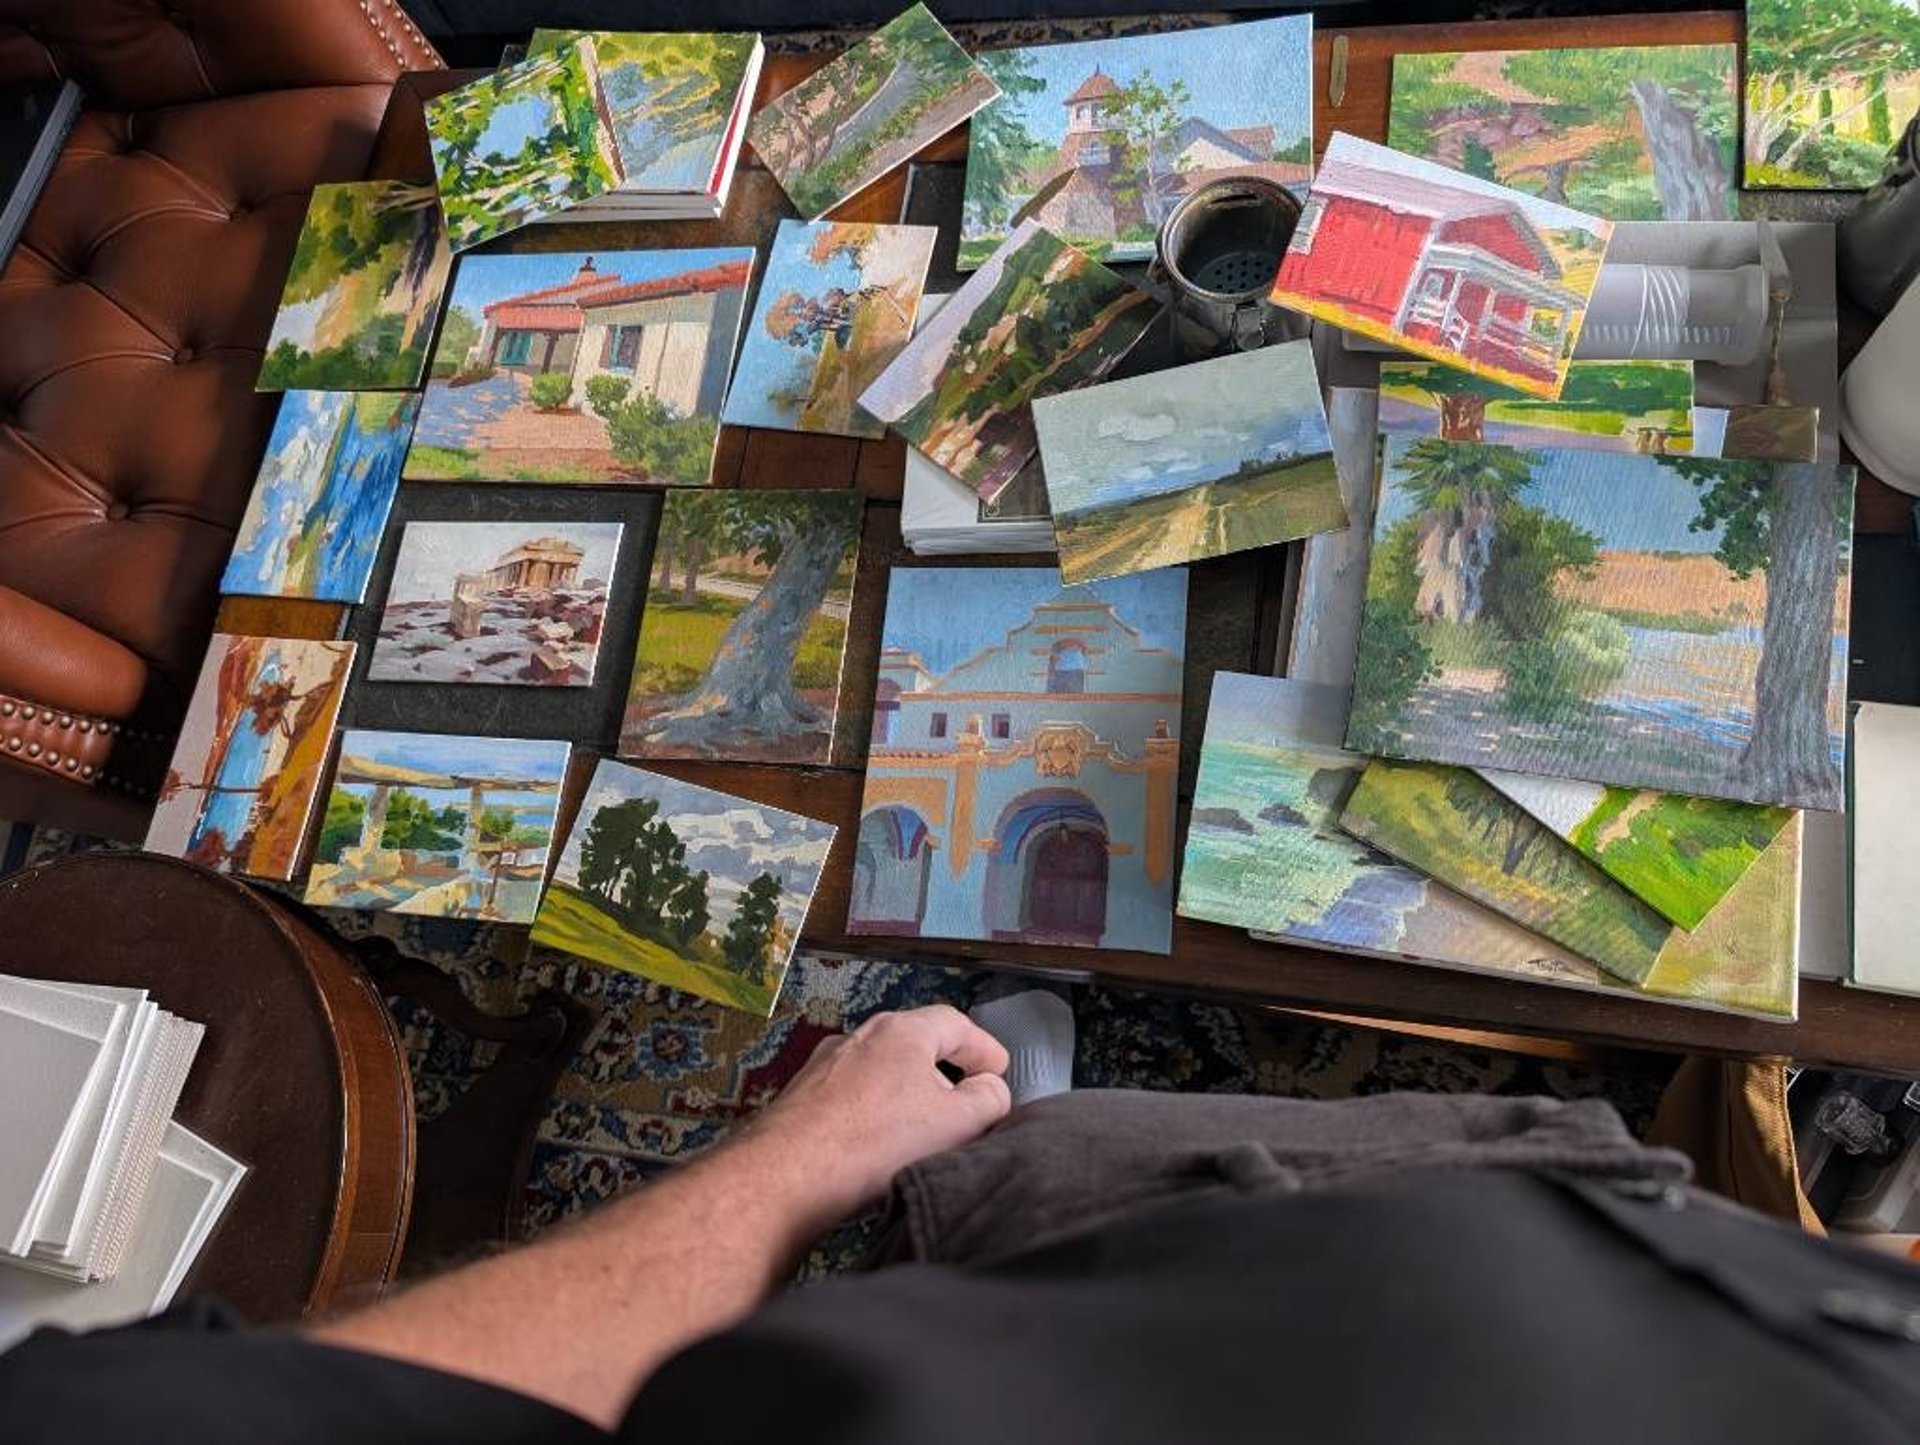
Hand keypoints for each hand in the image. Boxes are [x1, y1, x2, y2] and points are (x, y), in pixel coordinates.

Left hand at [737, 1006, 1011, 1229]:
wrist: (785, 1175)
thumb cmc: (873, 1143)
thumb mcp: (955, 1123)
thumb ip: (988, 1099)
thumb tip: (991, 1089)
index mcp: (901, 1032)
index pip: (955, 1024)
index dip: (984, 1047)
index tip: (998, 1069)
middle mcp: (859, 1037)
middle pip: (915, 1044)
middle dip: (945, 1069)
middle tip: (966, 1098)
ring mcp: (825, 1067)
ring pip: (880, 1072)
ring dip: (906, 1093)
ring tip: (922, 1128)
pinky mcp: (801, 1099)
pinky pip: (851, 1098)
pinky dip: (873, 1112)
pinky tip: (877, 1145)